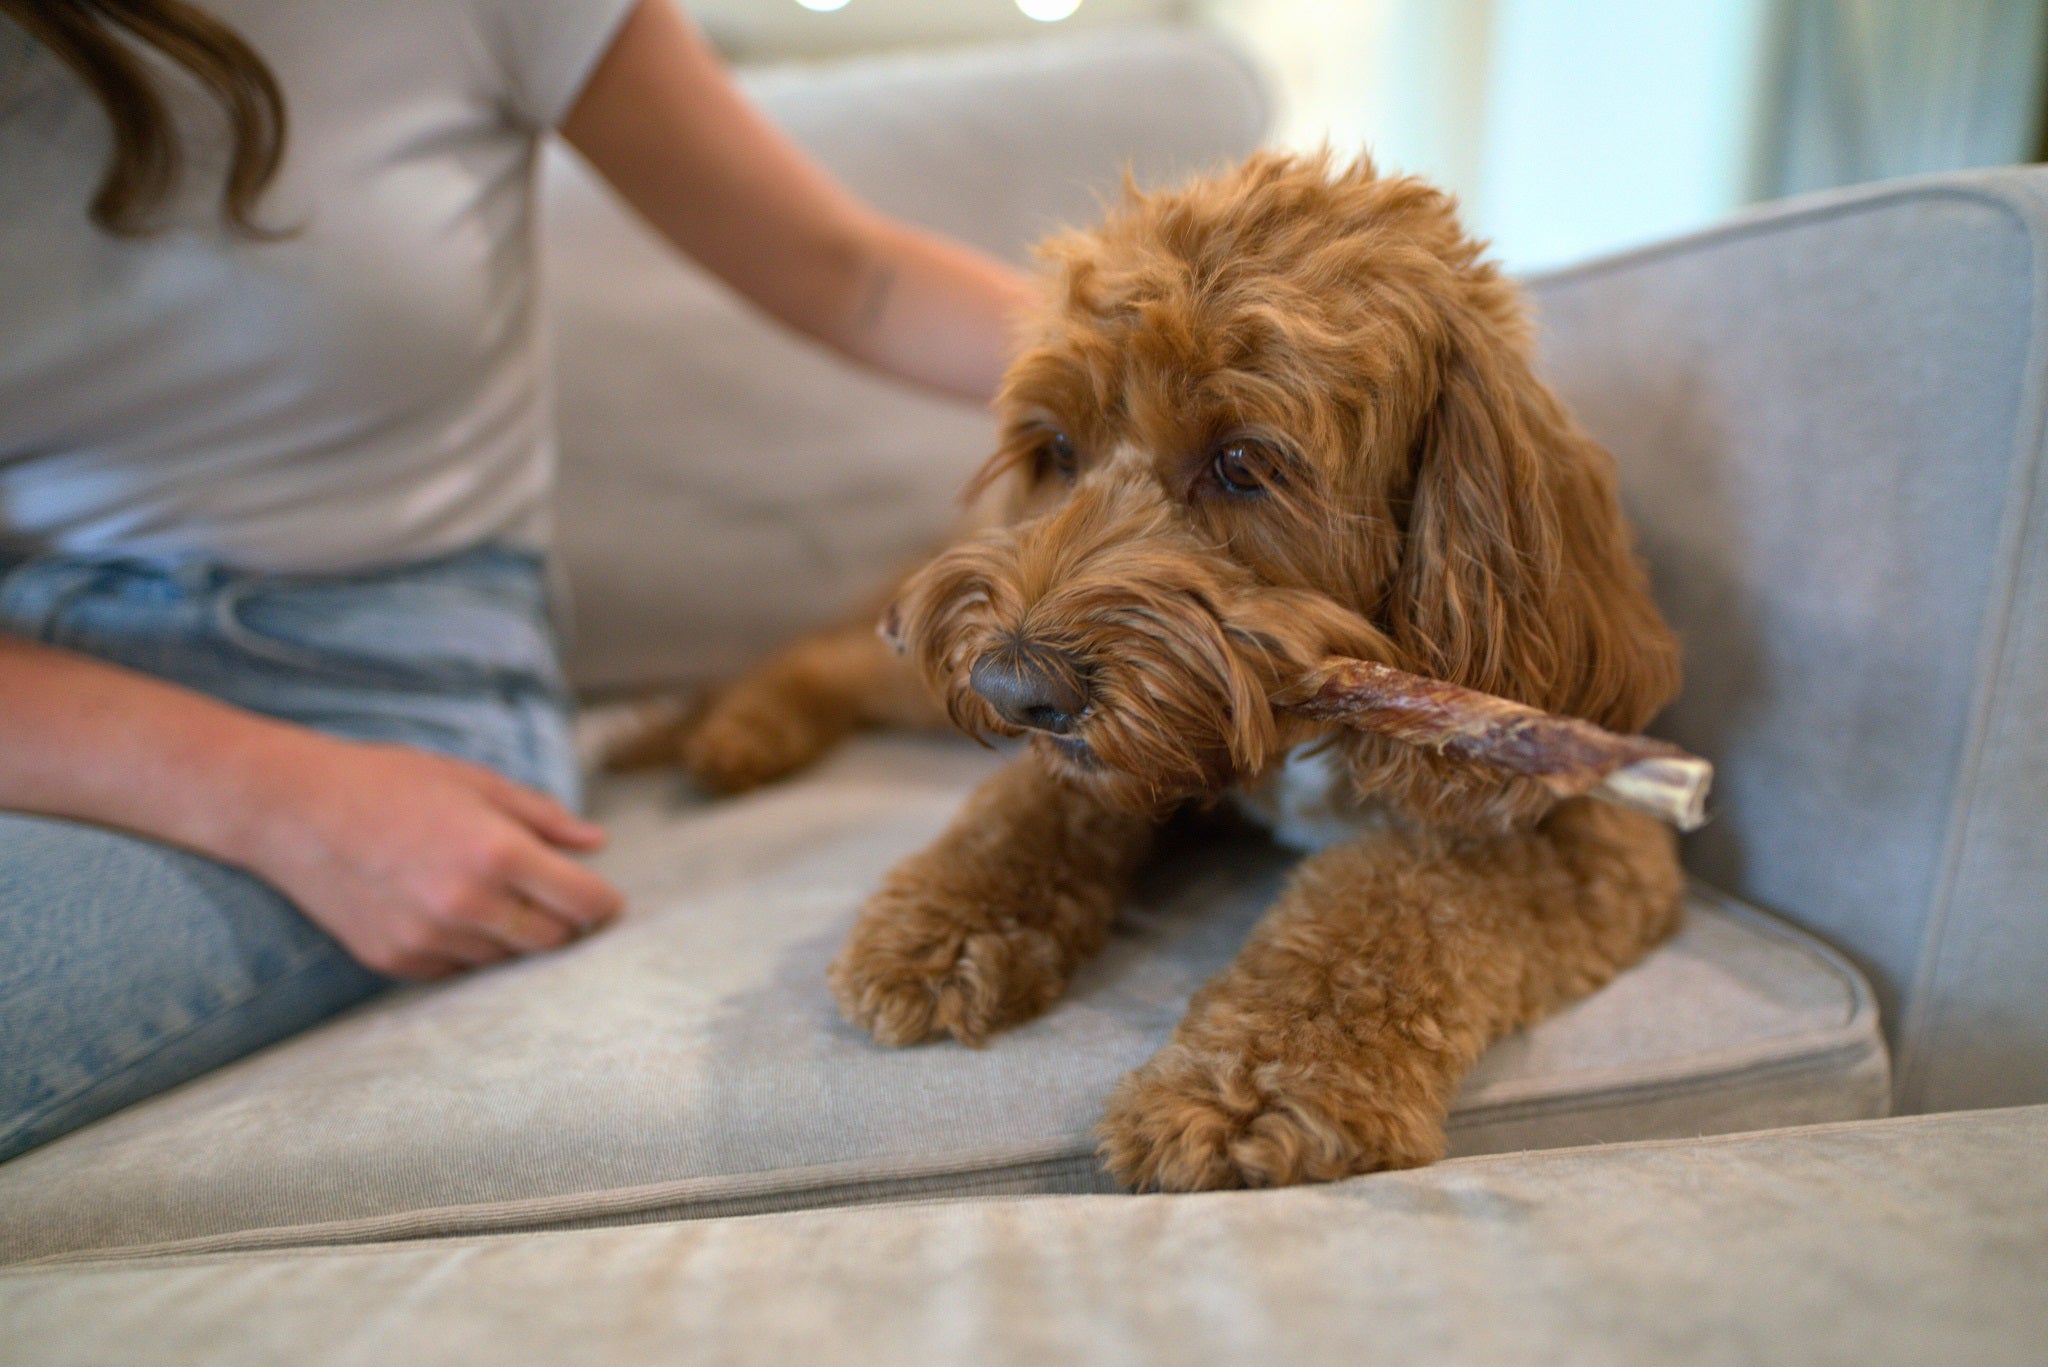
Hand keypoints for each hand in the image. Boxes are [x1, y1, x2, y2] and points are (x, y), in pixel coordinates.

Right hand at [236, 736, 624, 979]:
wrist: (293, 810)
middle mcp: (466, 904)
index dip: (604, 904)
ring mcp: (428, 938)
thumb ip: (542, 817)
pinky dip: (468, 947)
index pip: (583, 902)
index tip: (606, 900)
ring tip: (494, 896)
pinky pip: (458, 969)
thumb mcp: (475, 782)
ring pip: (505, 959)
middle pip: (552, 941)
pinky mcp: (396, 960)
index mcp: (495, 853)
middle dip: (565, 923)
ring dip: (514, 936)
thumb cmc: (389, 784)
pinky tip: (449, 910)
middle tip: (557, 899)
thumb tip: (596, 843)